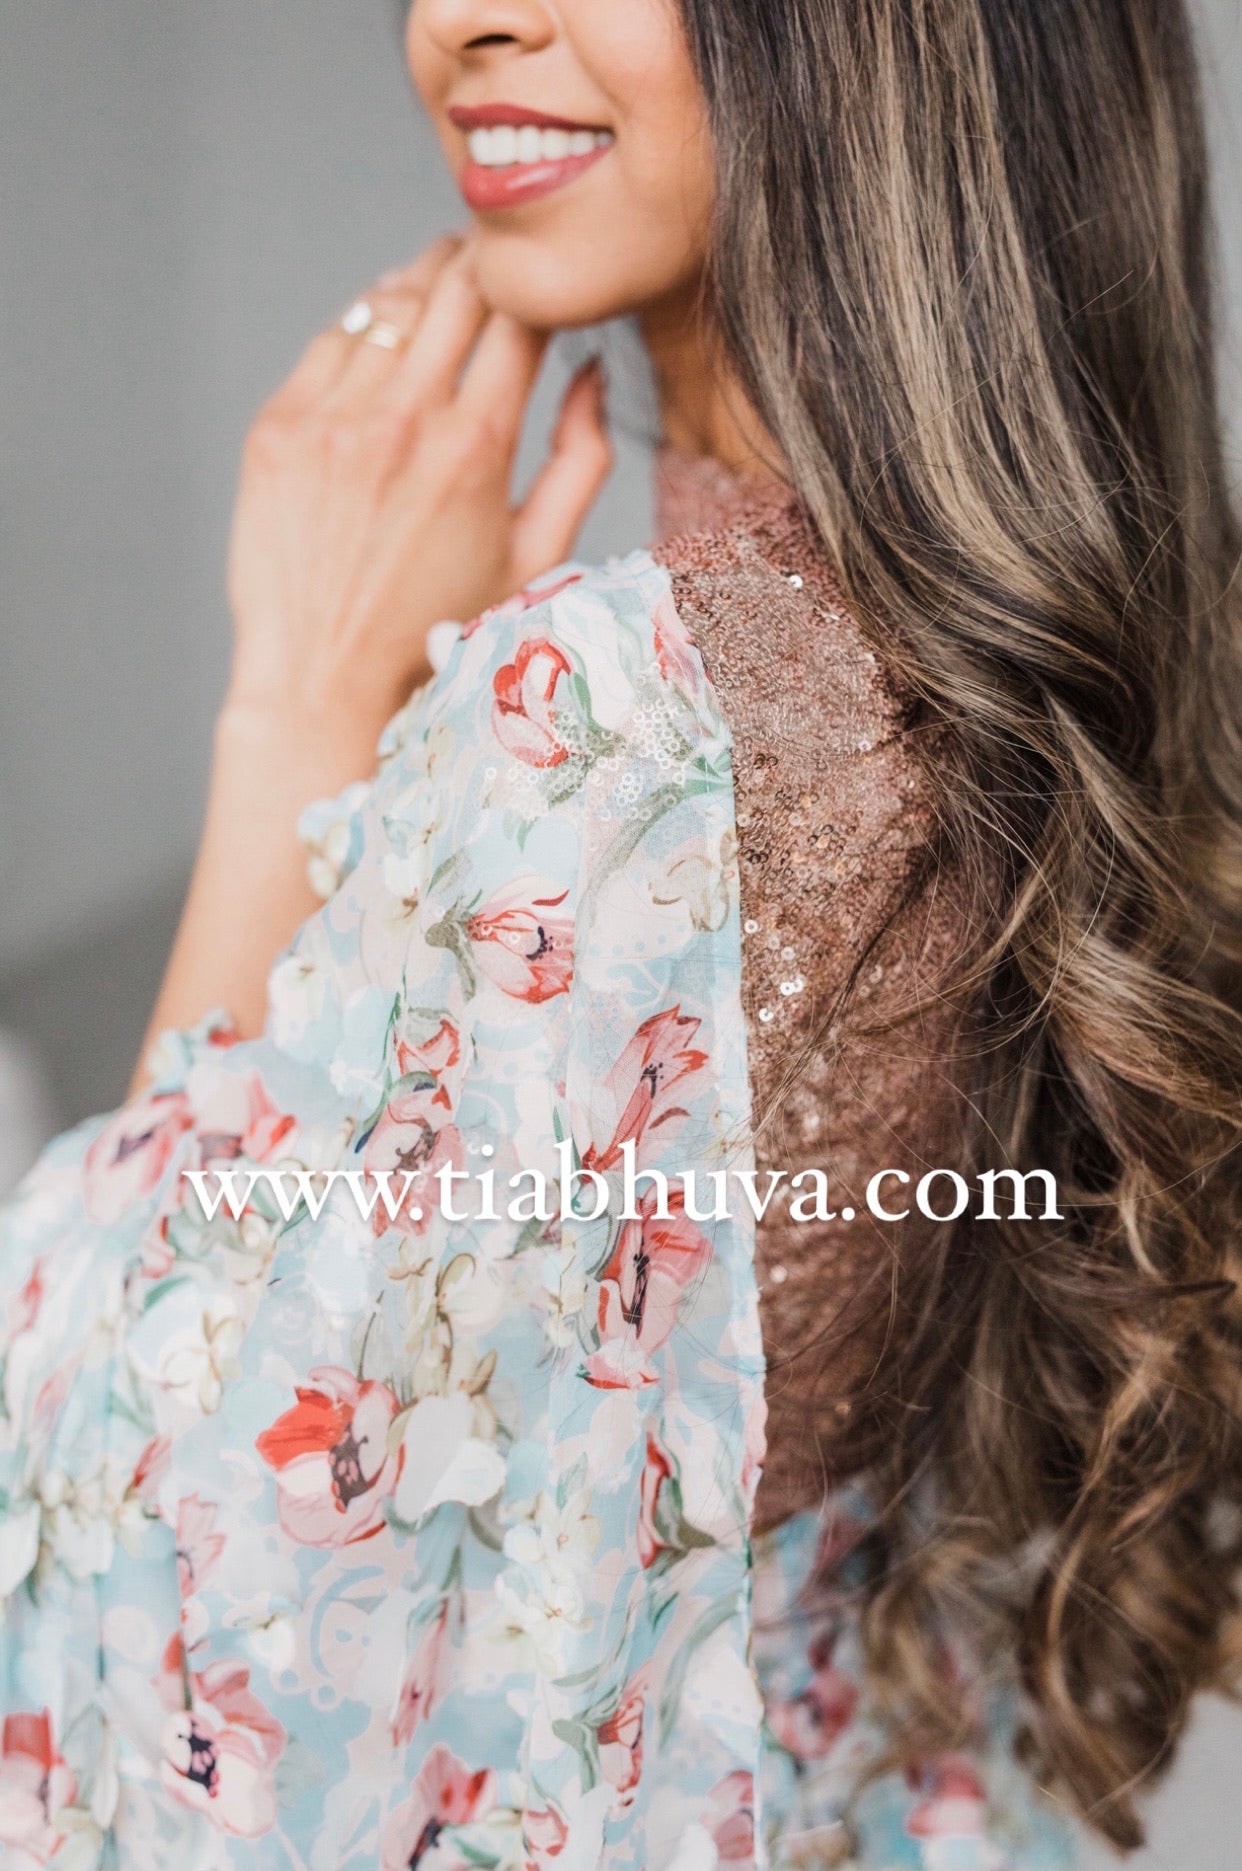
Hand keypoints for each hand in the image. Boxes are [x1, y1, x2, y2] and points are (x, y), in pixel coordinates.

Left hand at [132, 238, 610, 1080]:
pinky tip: (383, 352)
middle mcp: (403, 419)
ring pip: (390, 302)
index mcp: (478, 446)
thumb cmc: (444, 636)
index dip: (541, 288)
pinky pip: (331, 343)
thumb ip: (581, 460)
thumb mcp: (537, 560)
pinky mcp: (278, 430)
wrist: (327, 686)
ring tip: (442, 299)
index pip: (521, 312)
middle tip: (496, 269)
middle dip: (484, 265)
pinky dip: (365, 333)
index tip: (547, 290)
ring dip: (423, 289)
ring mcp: (332, 419)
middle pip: (456, 284)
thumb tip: (595, 372)